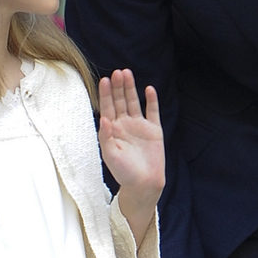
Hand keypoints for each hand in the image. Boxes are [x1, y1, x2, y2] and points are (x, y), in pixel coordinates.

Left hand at [98, 69, 164, 246]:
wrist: (144, 184)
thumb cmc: (124, 173)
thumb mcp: (110, 155)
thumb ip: (106, 136)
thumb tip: (104, 118)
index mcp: (112, 130)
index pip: (108, 107)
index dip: (106, 94)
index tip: (104, 80)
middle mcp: (125, 125)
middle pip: (120, 101)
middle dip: (118, 87)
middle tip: (117, 72)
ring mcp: (140, 126)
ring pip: (134, 102)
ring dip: (131, 88)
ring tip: (127, 73)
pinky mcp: (154, 130)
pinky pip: (153, 112)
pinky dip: (151, 101)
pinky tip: (149, 89)